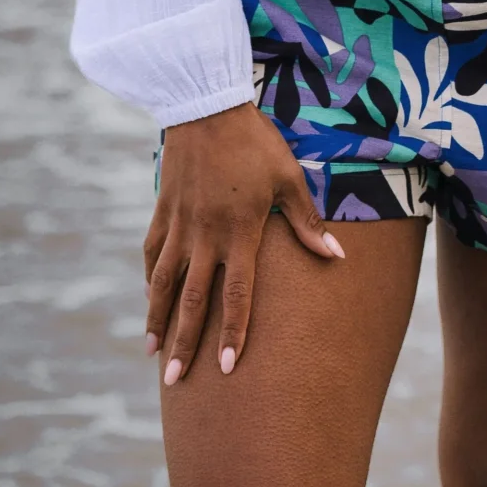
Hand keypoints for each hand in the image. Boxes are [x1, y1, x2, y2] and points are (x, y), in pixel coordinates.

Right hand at [142, 102, 344, 384]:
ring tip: (152, 352)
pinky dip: (151, 278)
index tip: (225, 369)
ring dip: (157, 319)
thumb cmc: (256, 143)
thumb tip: (337, 257)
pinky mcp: (163, 210)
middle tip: (175, 381)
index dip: (231, 334)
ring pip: (164, 283)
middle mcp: (205, 236)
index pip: (236, 296)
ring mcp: (179, 224)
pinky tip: (149, 298)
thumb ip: (308, 223)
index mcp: (240, 233)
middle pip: (193, 300)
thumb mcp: (290, 179)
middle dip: (185, 343)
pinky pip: (153, 253)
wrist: (206, 106)